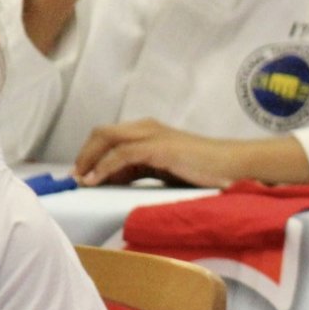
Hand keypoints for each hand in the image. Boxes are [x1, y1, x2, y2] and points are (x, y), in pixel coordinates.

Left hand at [74, 119, 239, 186]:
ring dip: (88, 160)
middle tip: (75, 178)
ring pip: (107, 138)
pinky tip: (95, 181)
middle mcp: (147, 128)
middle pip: (102, 133)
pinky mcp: (159, 148)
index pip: (109, 137)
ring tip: (80, 180)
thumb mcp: (165, 170)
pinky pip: (122, 154)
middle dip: (84, 154)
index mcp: (149, 132)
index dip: (90, 155)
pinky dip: (104, 167)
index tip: (81, 176)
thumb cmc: (205, 171)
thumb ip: (140, 170)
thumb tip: (112, 180)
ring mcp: (153, 135)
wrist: (233, 166)